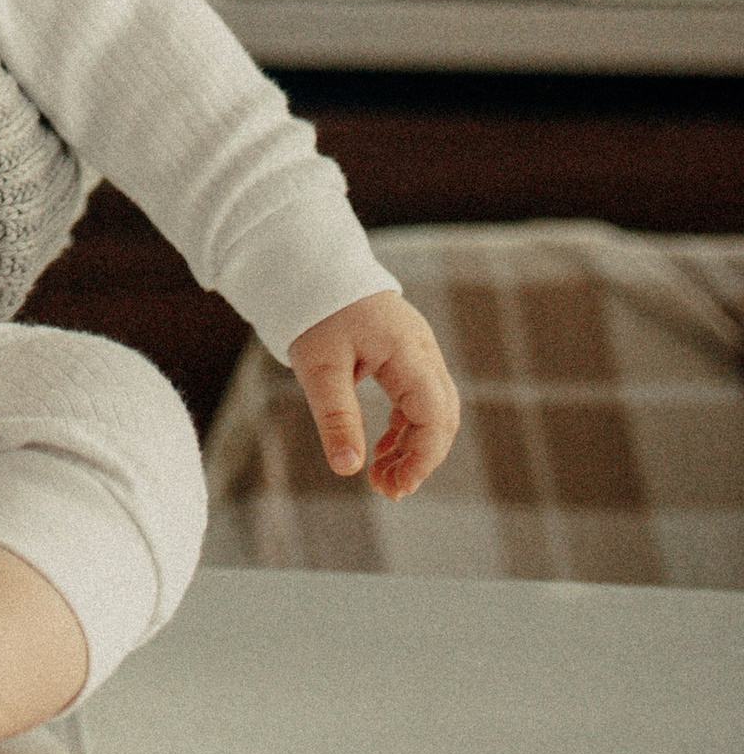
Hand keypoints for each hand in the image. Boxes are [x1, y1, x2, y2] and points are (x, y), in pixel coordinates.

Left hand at [287, 291, 460, 499]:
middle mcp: (422, 350)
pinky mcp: (406, 353)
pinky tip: (384, 450)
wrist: (312, 264)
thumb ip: (336, 416)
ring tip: (382, 478)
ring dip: (414, 446)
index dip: (422, 457)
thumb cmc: (315, 308)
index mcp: (407, 350)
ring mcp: (418, 350)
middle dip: (421, 458)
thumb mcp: (319, 366)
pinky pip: (419, 398)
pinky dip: (406, 428)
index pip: (434, 414)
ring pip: (433, 410)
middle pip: (442, 416)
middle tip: (387, 489)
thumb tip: (348, 469)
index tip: (395, 487)